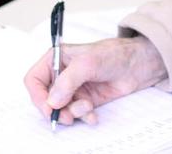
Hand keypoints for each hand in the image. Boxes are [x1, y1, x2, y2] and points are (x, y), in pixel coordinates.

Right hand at [24, 36, 166, 126]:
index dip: (38, 96)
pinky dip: (84, 117)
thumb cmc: (113, 55)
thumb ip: (68, 81)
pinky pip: (75, 115)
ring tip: (88, 107)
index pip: (33, 80)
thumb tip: (53, 101)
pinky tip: (94, 114)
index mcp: (55, 59)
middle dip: (58, 110)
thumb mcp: (88, 63)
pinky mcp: (84, 99)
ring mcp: (72, 88)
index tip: (49, 109)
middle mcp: (61, 75)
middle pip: (45, 100)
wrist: (137, 65)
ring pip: (61, 110)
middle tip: (69, 117)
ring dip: (74, 113)